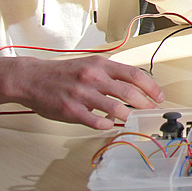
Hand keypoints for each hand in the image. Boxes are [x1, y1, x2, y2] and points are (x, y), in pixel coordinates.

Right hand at [0, 55, 163, 129]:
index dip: (151, 88)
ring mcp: (82, 94)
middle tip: (150, 112)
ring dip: (127, 116)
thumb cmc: (63, 73)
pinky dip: (106, 125)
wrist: (32, 78)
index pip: (134, 75)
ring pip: (115, 108)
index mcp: (100, 65)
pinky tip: (108, 125)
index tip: (159, 97)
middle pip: (129, 92)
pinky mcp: (71, 109)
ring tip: (131, 119)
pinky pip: (95, 121)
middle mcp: (93, 77)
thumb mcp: (89, 65)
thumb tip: (134, 88)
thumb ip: (110, 75)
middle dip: (145, 104)